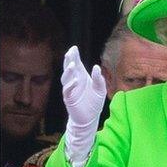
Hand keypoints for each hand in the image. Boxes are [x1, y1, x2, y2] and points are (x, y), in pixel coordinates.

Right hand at [61, 46, 105, 166]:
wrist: (89, 118)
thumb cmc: (94, 103)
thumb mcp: (100, 90)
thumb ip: (99, 79)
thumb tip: (97, 67)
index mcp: (82, 77)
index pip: (77, 64)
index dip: (74, 56)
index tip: (74, 48)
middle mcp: (74, 81)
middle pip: (69, 68)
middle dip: (69, 60)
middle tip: (70, 52)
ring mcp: (70, 90)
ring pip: (66, 78)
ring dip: (68, 71)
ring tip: (73, 64)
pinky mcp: (69, 99)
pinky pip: (67, 90)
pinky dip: (71, 85)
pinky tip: (76, 81)